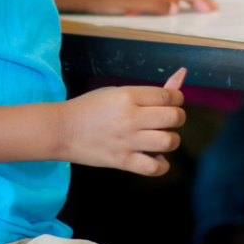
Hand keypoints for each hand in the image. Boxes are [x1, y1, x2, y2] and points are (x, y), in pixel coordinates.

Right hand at [59, 67, 186, 174]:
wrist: (62, 130)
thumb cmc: (91, 107)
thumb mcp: (119, 91)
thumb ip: (151, 90)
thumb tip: (182, 75)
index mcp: (128, 96)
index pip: (169, 95)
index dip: (178, 98)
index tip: (173, 101)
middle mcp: (130, 118)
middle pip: (174, 117)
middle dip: (178, 116)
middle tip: (169, 118)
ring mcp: (127, 141)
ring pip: (169, 142)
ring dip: (172, 139)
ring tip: (163, 137)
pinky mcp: (122, 161)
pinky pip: (154, 168)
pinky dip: (162, 165)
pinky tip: (157, 157)